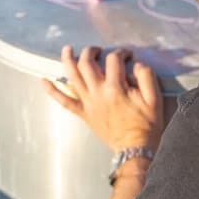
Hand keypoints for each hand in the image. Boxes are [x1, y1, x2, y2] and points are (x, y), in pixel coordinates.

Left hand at [41, 45, 163, 151]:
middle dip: (91, 51)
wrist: (134, 149)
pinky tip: (44, 81)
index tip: (128, 56)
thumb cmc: (146, 125)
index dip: (121, 53)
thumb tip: (136, 64)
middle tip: (98, 50)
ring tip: (67, 49)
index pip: (113, 60)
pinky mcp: (83, 113)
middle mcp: (98, 93)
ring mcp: (88, 103)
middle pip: (86, 63)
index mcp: (116, 88)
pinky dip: (52, 91)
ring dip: (67, 60)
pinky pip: (64, 101)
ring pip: (72, 77)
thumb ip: (146, 77)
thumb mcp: (154, 99)